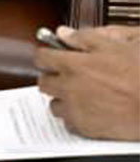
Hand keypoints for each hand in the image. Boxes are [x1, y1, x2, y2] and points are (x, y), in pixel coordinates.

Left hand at [36, 25, 139, 140]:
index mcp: (74, 64)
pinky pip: (69, 122)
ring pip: (54, 104)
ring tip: (83, 93)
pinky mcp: (86, 128)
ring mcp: (76, 109)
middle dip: (54, 76)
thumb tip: (65, 33)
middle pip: (44, 81)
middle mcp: (69, 87)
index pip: (42, 57)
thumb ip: (86, 37)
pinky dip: (76, 116)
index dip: (48, 54)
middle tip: (70, 74)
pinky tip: (91, 109)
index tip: (54, 55)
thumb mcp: (119, 44)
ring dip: (64, 98)